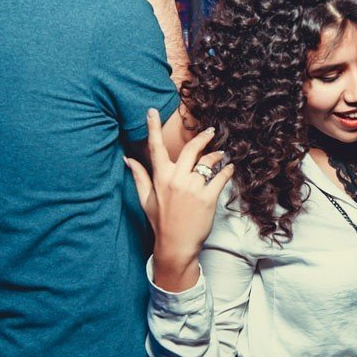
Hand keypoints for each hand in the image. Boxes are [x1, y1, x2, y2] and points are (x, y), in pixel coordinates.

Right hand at [125, 109, 233, 291]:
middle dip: (202, 137)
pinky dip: (227, 171)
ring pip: (208, 162)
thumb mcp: (146, 199)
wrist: (176, 245)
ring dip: (217, 156)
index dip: (152, 127)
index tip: (151, 111)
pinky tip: (230, 169)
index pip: (154, 147)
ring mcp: (192, 188)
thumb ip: (139, 176)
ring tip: (221, 155)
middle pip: (190, 149)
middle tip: (210, 132)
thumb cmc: (160, 222)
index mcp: (160, 178)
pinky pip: (220, 177)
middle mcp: (176, 179)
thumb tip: (127, 159)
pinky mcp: (208, 198)